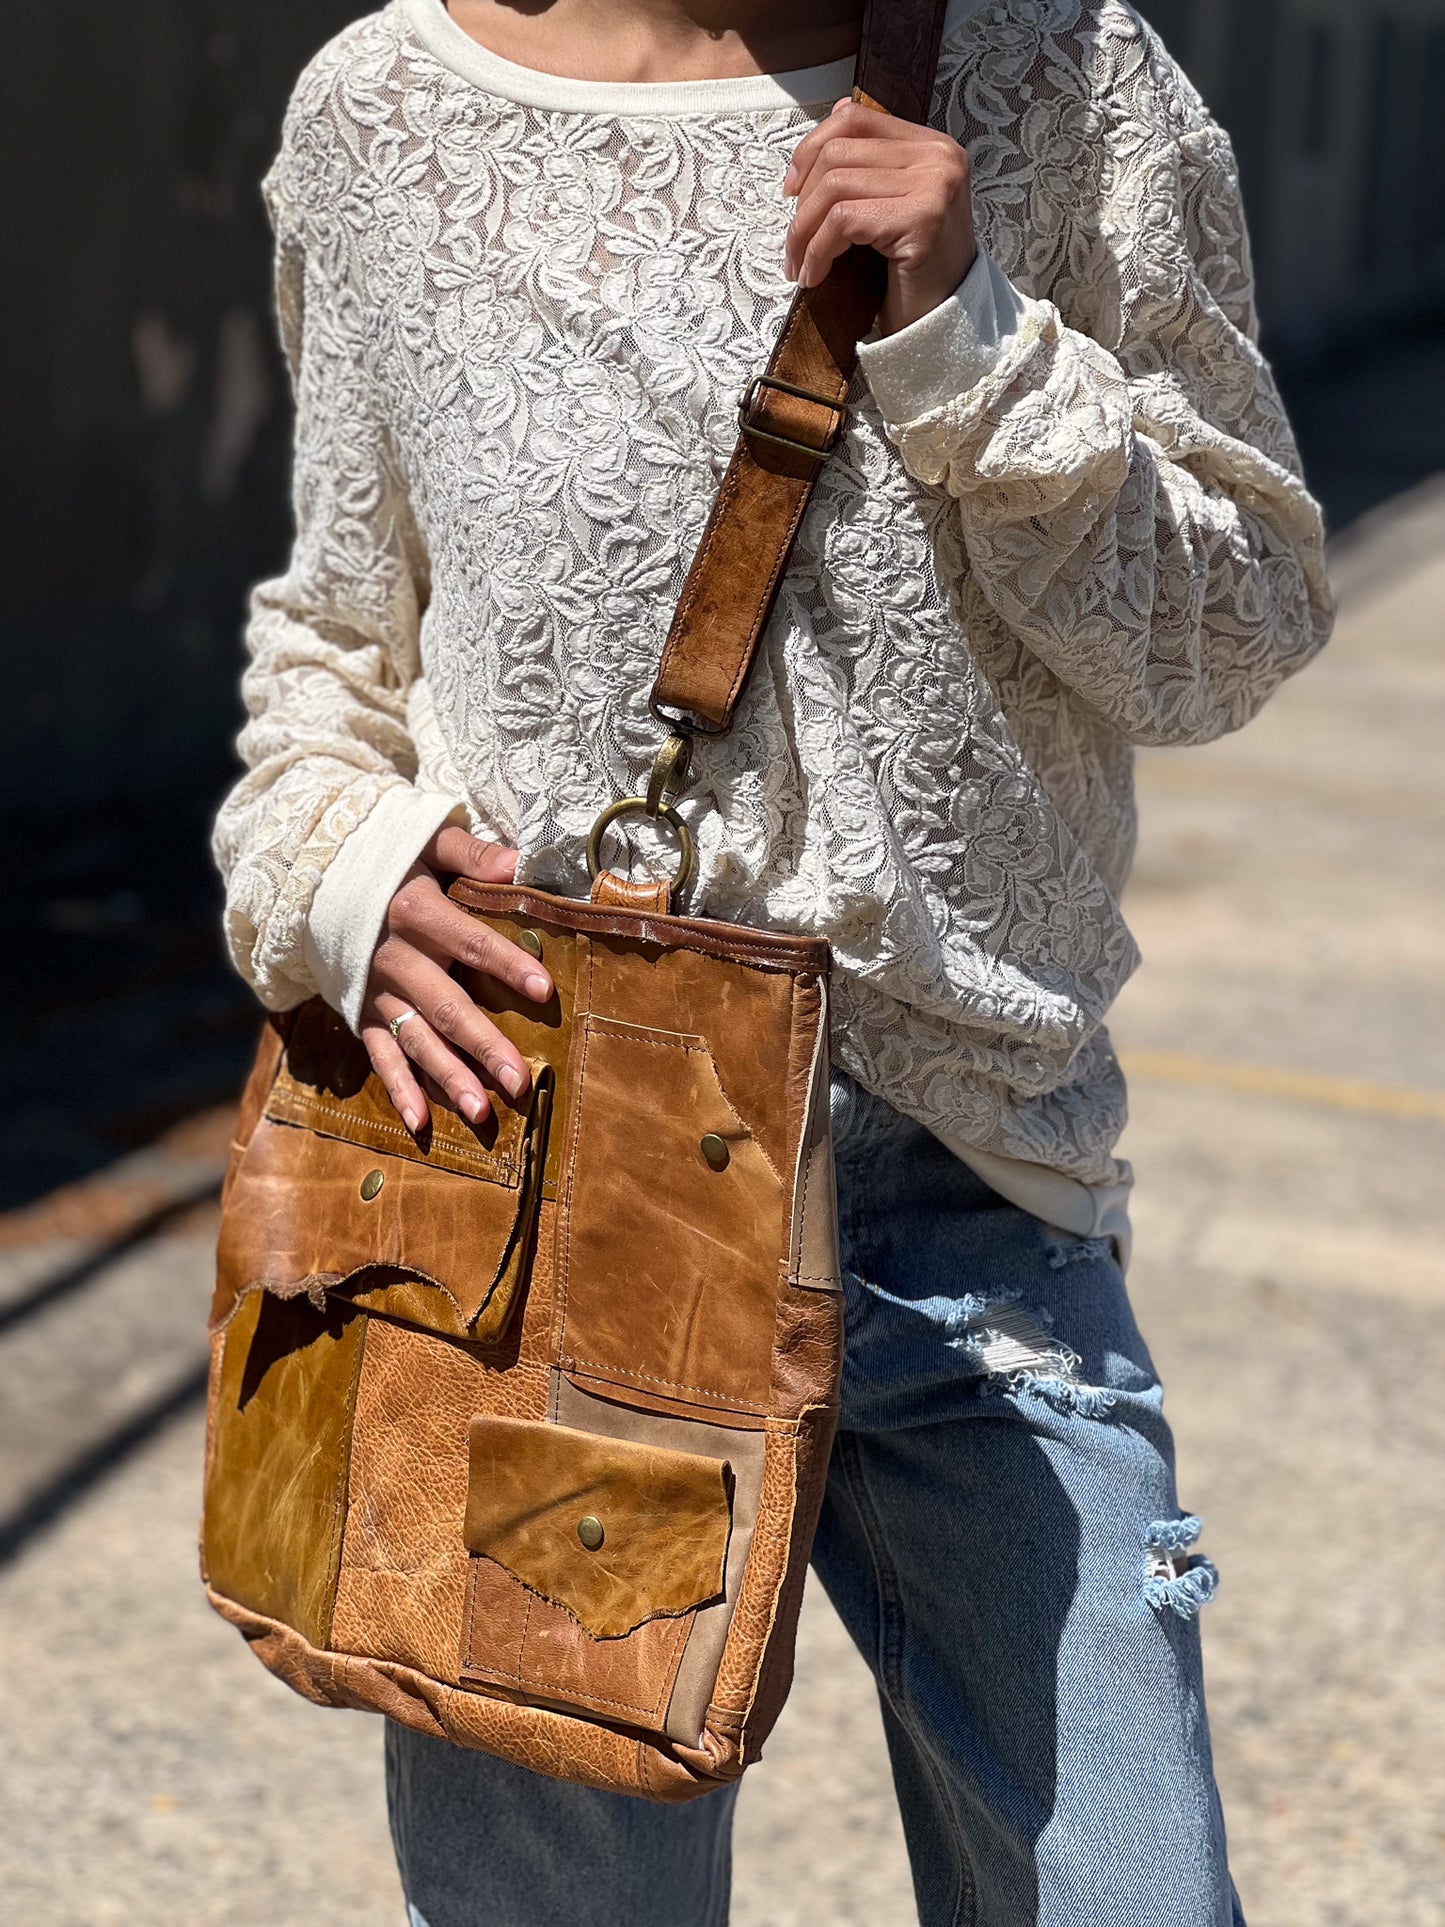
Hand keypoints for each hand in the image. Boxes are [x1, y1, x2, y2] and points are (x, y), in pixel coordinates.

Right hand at [359, 826, 551, 1134]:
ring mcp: (376, 991)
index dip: (507, 965)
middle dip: (483, 1045)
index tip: (545, 990)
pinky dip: (398, 1088)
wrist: (315, 877)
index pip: (470, 941)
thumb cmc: (389, 858)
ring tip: (481, 1112)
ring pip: (416, 1039)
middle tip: (519, 1080)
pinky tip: (420, 1122)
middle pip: (445, 1006)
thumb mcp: (426, 841)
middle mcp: (394, 958)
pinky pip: (380, 1055)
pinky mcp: (362, 1012)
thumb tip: (517, 865)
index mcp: (415, 911)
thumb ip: (471, 853)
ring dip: (447, 1077)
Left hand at [783, 98, 976, 336]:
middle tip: (792, 243)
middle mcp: (939, 157)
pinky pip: (844, 221)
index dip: (812, 148)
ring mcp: (934, 186)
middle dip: (802, 203)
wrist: (942, 324)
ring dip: (804, 232)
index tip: (791, 190)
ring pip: (836, 186)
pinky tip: (815, 276)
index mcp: (931, 146)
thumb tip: (834, 112)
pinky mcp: (922, 219)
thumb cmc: (911, 271)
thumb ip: (871, 163)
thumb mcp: (891, 206)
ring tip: (798, 265)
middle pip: (839, 152)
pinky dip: (818, 250)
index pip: (856, 118)